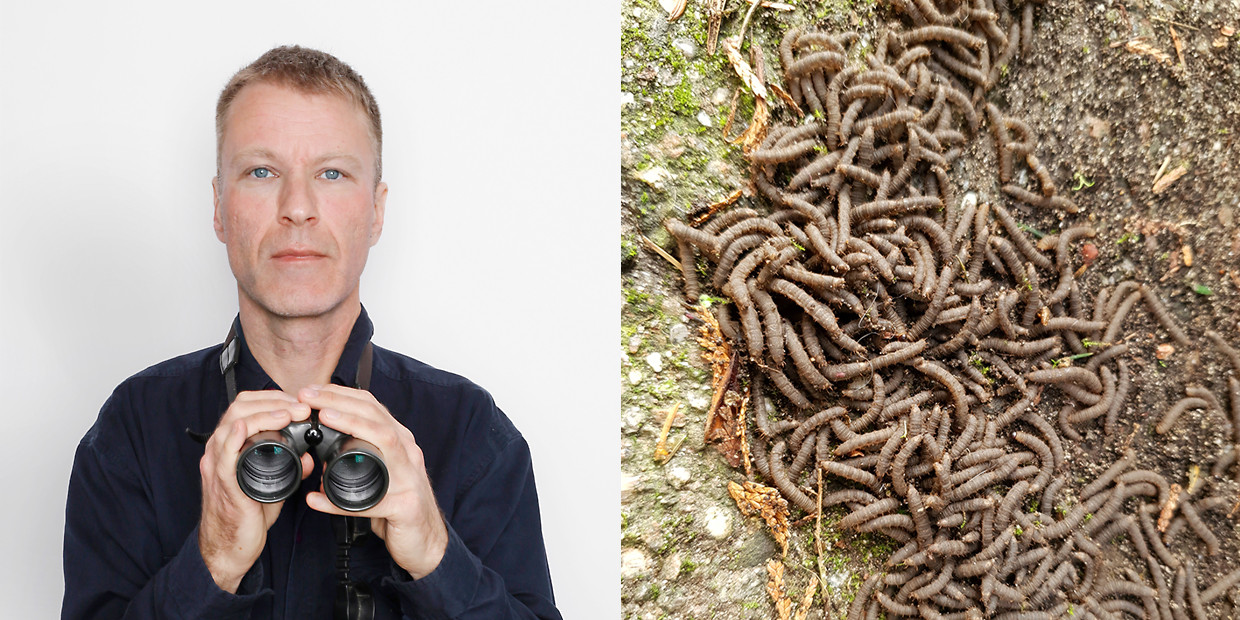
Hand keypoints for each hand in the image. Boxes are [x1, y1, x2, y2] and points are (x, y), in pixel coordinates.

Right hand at [198, 390, 313, 591]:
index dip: (274, 398)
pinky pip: (223, 456)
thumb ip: (289, 468)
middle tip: (301, 406)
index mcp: (231, 447)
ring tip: (290, 413)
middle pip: (240, 408)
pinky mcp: (223, 484)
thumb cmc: (246, 516)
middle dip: (274, 401)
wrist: (231, 548)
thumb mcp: (272, 486)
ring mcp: (218, 466)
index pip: (247, 407)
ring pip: (233, 425)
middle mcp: (220, 451)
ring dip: (264, 414)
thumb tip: (308, 455)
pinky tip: (246, 428)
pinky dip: (234, 438)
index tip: (299, 401)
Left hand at [297, 384, 448, 578]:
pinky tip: (318, 499)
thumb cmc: (399, 509)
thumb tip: (318, 461)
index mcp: (399, 444)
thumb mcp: (381, 477)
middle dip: (341, 401)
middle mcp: (407, 454)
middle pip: (377, 417)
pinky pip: (371, 502)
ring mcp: (409, 478)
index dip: (342, 394)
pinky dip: (340, 500)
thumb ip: (360, 462)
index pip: (373, 408)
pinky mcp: (405, 506)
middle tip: (309, 396)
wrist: (426, 543)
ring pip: (384, 442)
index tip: (312, 390)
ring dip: (353, 424)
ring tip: (325, 417)